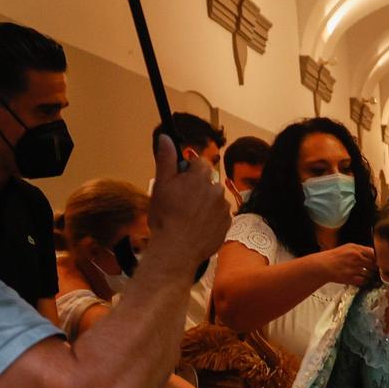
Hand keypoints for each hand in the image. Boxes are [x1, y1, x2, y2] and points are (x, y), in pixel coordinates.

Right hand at [147, 136, 230, 265]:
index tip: (179, 182)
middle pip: (207, 182)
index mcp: (201, 177)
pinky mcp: (227, 225)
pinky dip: (210, 219)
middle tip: (181, 202)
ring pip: (214, 199)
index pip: (199, 163)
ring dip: (204, 204)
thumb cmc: (166, 217)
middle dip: (197, 188)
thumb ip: (166, 159)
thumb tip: (166, 138)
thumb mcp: (160, 185)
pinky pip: (219, 216)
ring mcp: (224, 208)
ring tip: (188, 218)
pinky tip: (197, 228)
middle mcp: (217, 189)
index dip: (188, 171)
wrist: (177, 249)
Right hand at [314, 242, 375, 287]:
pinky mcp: (350, 278)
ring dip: (371, 276)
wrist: (323, 266)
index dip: (378, 259)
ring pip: (370, 274)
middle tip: (377, 271)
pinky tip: (363, 280)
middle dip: (376, 269)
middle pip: (374, 264)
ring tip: (370, 276)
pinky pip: (364, 281)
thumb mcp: (348, 247)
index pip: (374, 253)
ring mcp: (354, 268)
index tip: (379, 262)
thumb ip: (361, 250)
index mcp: (356, 249)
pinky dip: (365, 281)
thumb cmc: (335, 256)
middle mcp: (356, 258)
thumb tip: (374, 254)